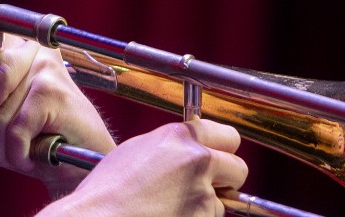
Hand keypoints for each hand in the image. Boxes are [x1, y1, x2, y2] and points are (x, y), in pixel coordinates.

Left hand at [0, 0, 116, 195]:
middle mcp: (33, 51)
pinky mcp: (56, 93)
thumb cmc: (33, 139)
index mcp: (14, 50)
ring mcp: (47, 69)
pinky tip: (32, 153)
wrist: (80, 163)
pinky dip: (16, 151)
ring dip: (0, 142)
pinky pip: (16, 128)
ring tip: (19, 149)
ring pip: (0, 109)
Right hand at [39, 120, 247, 216]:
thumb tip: (190, 147)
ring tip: (172, 207)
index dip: (223, 150)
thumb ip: (171, 145)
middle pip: (238, 167)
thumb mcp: (137, 150)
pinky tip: (170, 216)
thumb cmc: (107, 192)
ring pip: (225, 200)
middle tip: (209, 187)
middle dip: (227, 179)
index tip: (220, 157)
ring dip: (208, 205)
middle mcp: (197, 160)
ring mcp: (203, 192)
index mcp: (179, 137)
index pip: (226, 136)